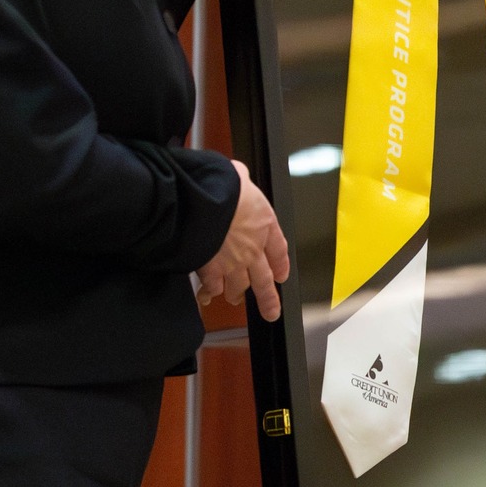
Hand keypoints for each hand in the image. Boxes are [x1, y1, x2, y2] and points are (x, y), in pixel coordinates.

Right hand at [195, 160, 289, 319]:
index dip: (281, 264)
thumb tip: (237, 173)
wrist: (204, 203)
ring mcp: (232, 263)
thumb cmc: (223, 187)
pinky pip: (213, 287)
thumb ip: (241, 179)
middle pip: (264, 281)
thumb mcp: (239, 176)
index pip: (279, 250)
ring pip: (238, 288)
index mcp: (265, 225)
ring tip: (235, 300)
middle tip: (271, 312)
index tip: (281, 275)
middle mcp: (252, 249)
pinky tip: (207, 296)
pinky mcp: (211, 270)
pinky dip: (209, 292)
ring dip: (236, 295)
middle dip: (268, 299)